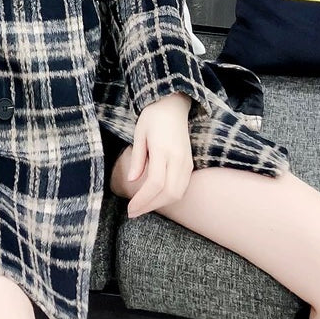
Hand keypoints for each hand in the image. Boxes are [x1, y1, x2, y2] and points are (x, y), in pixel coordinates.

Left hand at [125, 92, 193, 217]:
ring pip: (178, 193)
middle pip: (169, 193)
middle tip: (133, 212)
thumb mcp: (139, 134)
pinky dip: (169, 197)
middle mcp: (178, 159)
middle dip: (150, 206)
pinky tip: (155, 198)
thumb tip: (132, 180)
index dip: (142, 199)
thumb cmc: (153, 118)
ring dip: (160, 204)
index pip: (155, 183)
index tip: (130, 209)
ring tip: (142, 207)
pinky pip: (182, 187)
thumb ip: (137, 158)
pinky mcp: (190, 164)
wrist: (173, 106)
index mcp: (163, 150)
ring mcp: (186, 162)